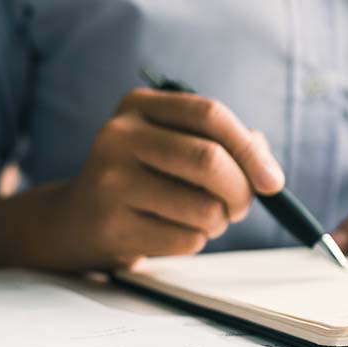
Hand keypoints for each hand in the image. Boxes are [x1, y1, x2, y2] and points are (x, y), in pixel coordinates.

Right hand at [45, 87, 284, 269]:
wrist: (74, 220)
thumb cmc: (139, 178)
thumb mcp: (169, 145)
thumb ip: (220, 143)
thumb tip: (266, 168)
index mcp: (138, 105)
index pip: (209, 115)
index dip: (250, 149)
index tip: (273, 182)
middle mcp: (118, 136)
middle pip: (208, 161)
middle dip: (240, 192)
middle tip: (241, 208)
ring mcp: (111, 181)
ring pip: (203, 207)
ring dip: (217, 221)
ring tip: (199, 219)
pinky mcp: (112, 225)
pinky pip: (186, 240)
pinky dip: (194, 241)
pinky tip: (169, 232)